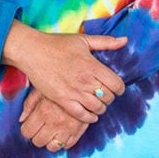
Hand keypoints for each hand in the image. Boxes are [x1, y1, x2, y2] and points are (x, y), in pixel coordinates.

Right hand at [1, 21, 126, 123]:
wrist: (33, 51)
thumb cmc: (57, 44)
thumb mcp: (83, 40)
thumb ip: (106, 42)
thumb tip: (125, 40)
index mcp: (93, 65)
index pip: (117, 84)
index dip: (119, 87)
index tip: (115, 86)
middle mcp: (86, 80)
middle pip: (108, 97)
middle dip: (109, 97)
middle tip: (104, 93)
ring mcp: (74, 92)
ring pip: (97, 108)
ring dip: (100, 107)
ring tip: (97, 103)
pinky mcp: (62, 100)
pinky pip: (81, 115)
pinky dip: (89, 118)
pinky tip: (90, 114)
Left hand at [19, 89, 87, 152]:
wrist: (86, 82)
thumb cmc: (61, 83)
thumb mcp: (42, 89)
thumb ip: (29, 104)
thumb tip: (22, 119)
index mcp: (43, 111)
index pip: (27, 132)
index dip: (27, 129)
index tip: (30, 125)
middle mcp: (55, 122)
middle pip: (38, 141)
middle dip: (37, 136)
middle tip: (40, 128)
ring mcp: (68, 129)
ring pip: (52, 148)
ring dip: (50, 141)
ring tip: (51, 131)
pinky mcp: (79, 131)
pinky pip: (68, 145)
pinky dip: (64, 141)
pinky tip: (63, 132)